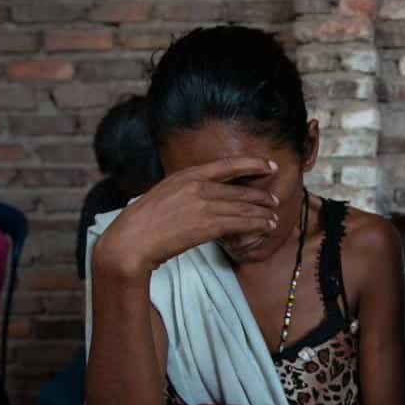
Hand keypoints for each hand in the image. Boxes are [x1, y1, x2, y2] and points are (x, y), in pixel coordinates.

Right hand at [93, 157, 280, 277]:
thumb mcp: (164, 195)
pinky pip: (240, 222)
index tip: (269, 165)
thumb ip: (186, 192)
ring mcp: (203, 204)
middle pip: (240, 190)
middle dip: (260, 196)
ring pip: (243, 207)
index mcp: (186, 175)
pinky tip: (266, 228)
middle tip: (274, 201)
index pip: (227, 165)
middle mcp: (197, 185)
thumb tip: (203, 196)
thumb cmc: (143, 223)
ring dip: (262, 214)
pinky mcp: (207, 225)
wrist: (131, 240)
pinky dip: (256, 225)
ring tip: (273, 219)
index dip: (252, 164)